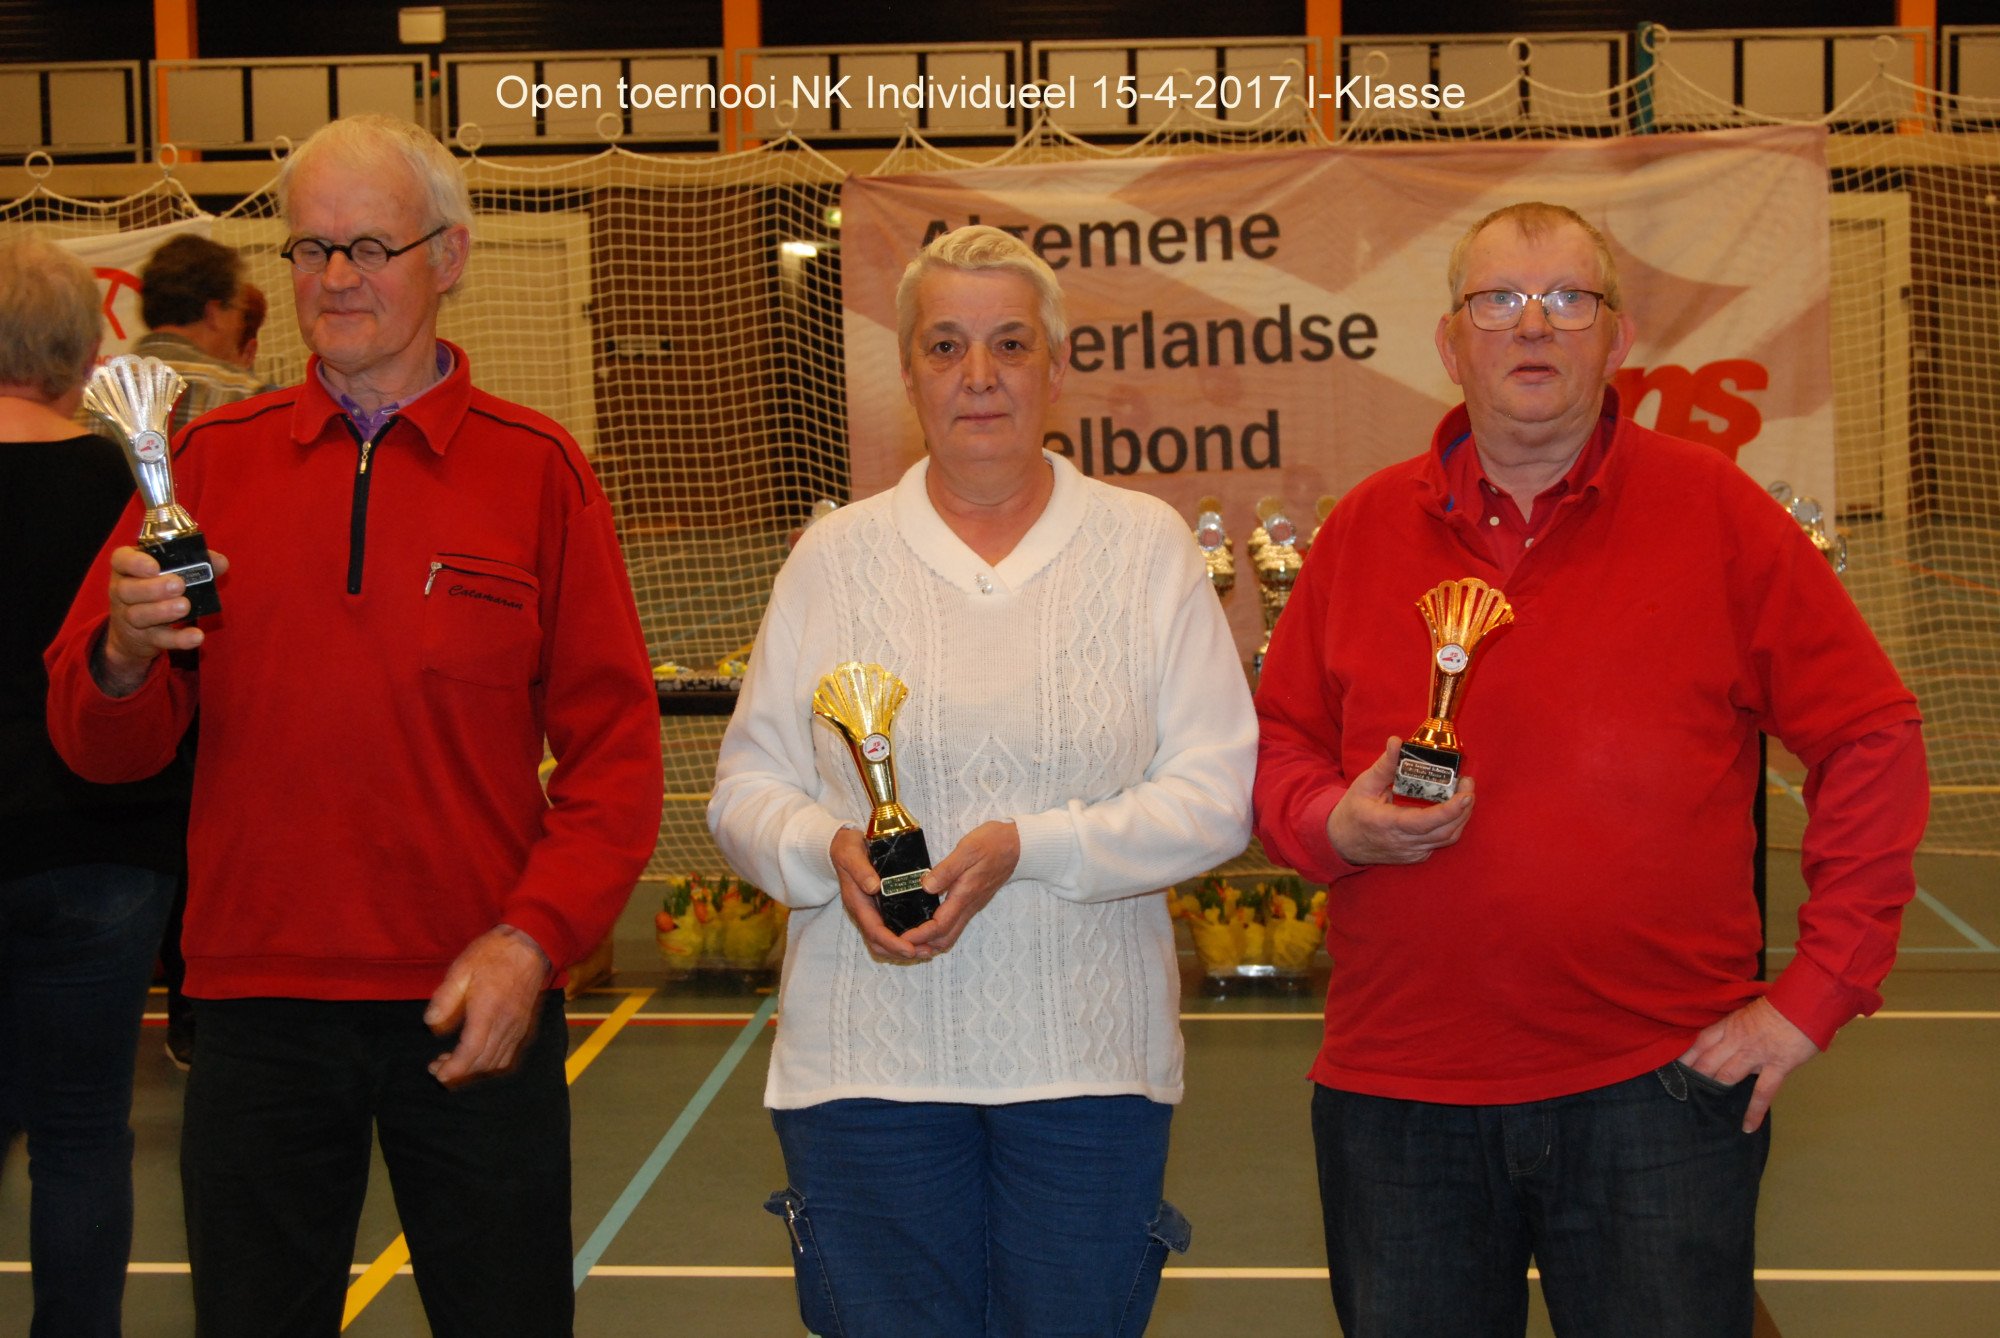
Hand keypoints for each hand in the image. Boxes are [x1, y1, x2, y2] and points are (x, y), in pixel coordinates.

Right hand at [94, 546, 230, 696]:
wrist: (134, 633)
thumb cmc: (156, 590)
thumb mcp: (169, 573)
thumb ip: (196, 564)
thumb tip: (220, 562)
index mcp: (127, 569)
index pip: (121, 560)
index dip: (135, 563)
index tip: (154, 566)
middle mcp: (122, 591)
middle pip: (127, 589)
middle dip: (153, 588)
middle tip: (178, 585)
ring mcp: (129, 617)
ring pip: (138, 615)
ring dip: (163, 611)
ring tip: (185, 606)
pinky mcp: (144, 639)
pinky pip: (160, 639)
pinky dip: (179, 639)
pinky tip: (197, 636)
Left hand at [423, 925, 551, 1088]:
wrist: (530, 945)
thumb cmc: (494, 953)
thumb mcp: (462, 968)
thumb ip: (446, 997)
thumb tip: (431, 1023)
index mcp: (488, 1010)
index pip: (472, 1051)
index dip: (454, 1068)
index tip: (437, 1072)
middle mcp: (506, 1023)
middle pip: (483, 1062)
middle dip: (459, 1073)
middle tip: (437, 1067)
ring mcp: (517, 1026)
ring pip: (496, 1062)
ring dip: (474, 1070)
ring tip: (453, 1063)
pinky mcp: (522, 1026)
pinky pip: (507, 1054)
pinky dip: (490, 1063)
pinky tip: (476, 1056)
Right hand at [832, 826, 919, 960]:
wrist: (841, 845)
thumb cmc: (847, 849)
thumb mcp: (851, 855)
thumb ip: (861, 870)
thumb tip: (874, 886)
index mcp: (858, 903)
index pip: (875, 932)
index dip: (893, 943)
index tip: (911, 949)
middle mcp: (864, 912)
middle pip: (879, 944)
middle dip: (901, 952)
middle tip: (926, 951)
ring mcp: (870, 911)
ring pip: (884, 941)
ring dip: (903, 949)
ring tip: (928, 949)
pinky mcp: (878, 908)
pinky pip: (889, 930)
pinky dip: (903, 938)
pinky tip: (921, 936)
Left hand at [903, 820, 1019, 953]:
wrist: (1018, 844)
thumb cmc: (993, 844)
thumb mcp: (967, 850)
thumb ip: (946, 869)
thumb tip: (926, 886)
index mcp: (965, 895)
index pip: (940, 926)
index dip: (920, 935)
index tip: (902, 938)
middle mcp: (969, 905)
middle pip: (945, 938)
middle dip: (923, 945)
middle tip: (901, 942)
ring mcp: (972, 905)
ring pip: (950, 934)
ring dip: (931, 941)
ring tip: (911, 937)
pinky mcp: (973, 901)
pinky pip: (954, 924)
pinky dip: (938, 931)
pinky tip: (926, 922)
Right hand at [1327, 737, 1474, 864]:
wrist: (1343, 842)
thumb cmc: (1353, 811)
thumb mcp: (1364, 784)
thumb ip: (1385, 765)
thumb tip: (1397, 742)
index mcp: (1387, 824)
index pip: (1424, 822)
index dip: (1448, 810)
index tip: (1465, 795)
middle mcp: (1402, 843)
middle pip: (1444, 832)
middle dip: (1463, 808)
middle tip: (1468, 784)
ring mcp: (1411, 852)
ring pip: (1446, 838)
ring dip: (1461, 817)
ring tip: (1465, 794)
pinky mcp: (1416, 856)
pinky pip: (1440, 842)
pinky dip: (1451, 825)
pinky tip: (1452, 809)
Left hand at [1677, 997, 1820, 1132]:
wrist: (1805, 1003)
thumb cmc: (1781, 1005)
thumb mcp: (1750, 1011)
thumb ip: (1737, 1027)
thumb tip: (1728, 1040)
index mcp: (1730, 1024)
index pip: (1700, 1041)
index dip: (1686, 1056)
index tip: (1674, 1068)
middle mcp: (1737, 1040)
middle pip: (1708, 1061)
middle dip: (1695, 1076)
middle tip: (1682, 1091)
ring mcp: (1755, 1054)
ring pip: (1727, 1075)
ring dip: (1715, 1089)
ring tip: (1703, 1105)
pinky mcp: (1776, 1066)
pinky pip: (1762, 1093)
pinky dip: (1754, 1111)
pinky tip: (1747, 1126)